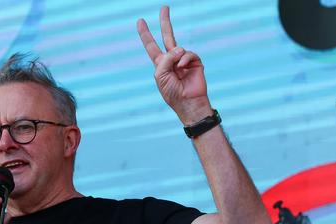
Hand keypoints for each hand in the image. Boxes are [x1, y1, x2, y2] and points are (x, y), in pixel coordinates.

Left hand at [137, 6, 211, 123]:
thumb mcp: (161, 75)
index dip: (145, 34)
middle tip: (164, 7)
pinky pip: (188, 53)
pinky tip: (183, 67)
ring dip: (176, 57)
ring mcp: (184, 60)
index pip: (151, 46)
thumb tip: (179, 48)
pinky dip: (185, 59)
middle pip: (167, 36)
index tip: (140, 21)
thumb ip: (165, 59)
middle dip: (165, 22)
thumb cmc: (171, 92)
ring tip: (177, 70)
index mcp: (160, 64)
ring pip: (178, 47)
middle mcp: (172, 59)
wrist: (187, 103)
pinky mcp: (195, 62)